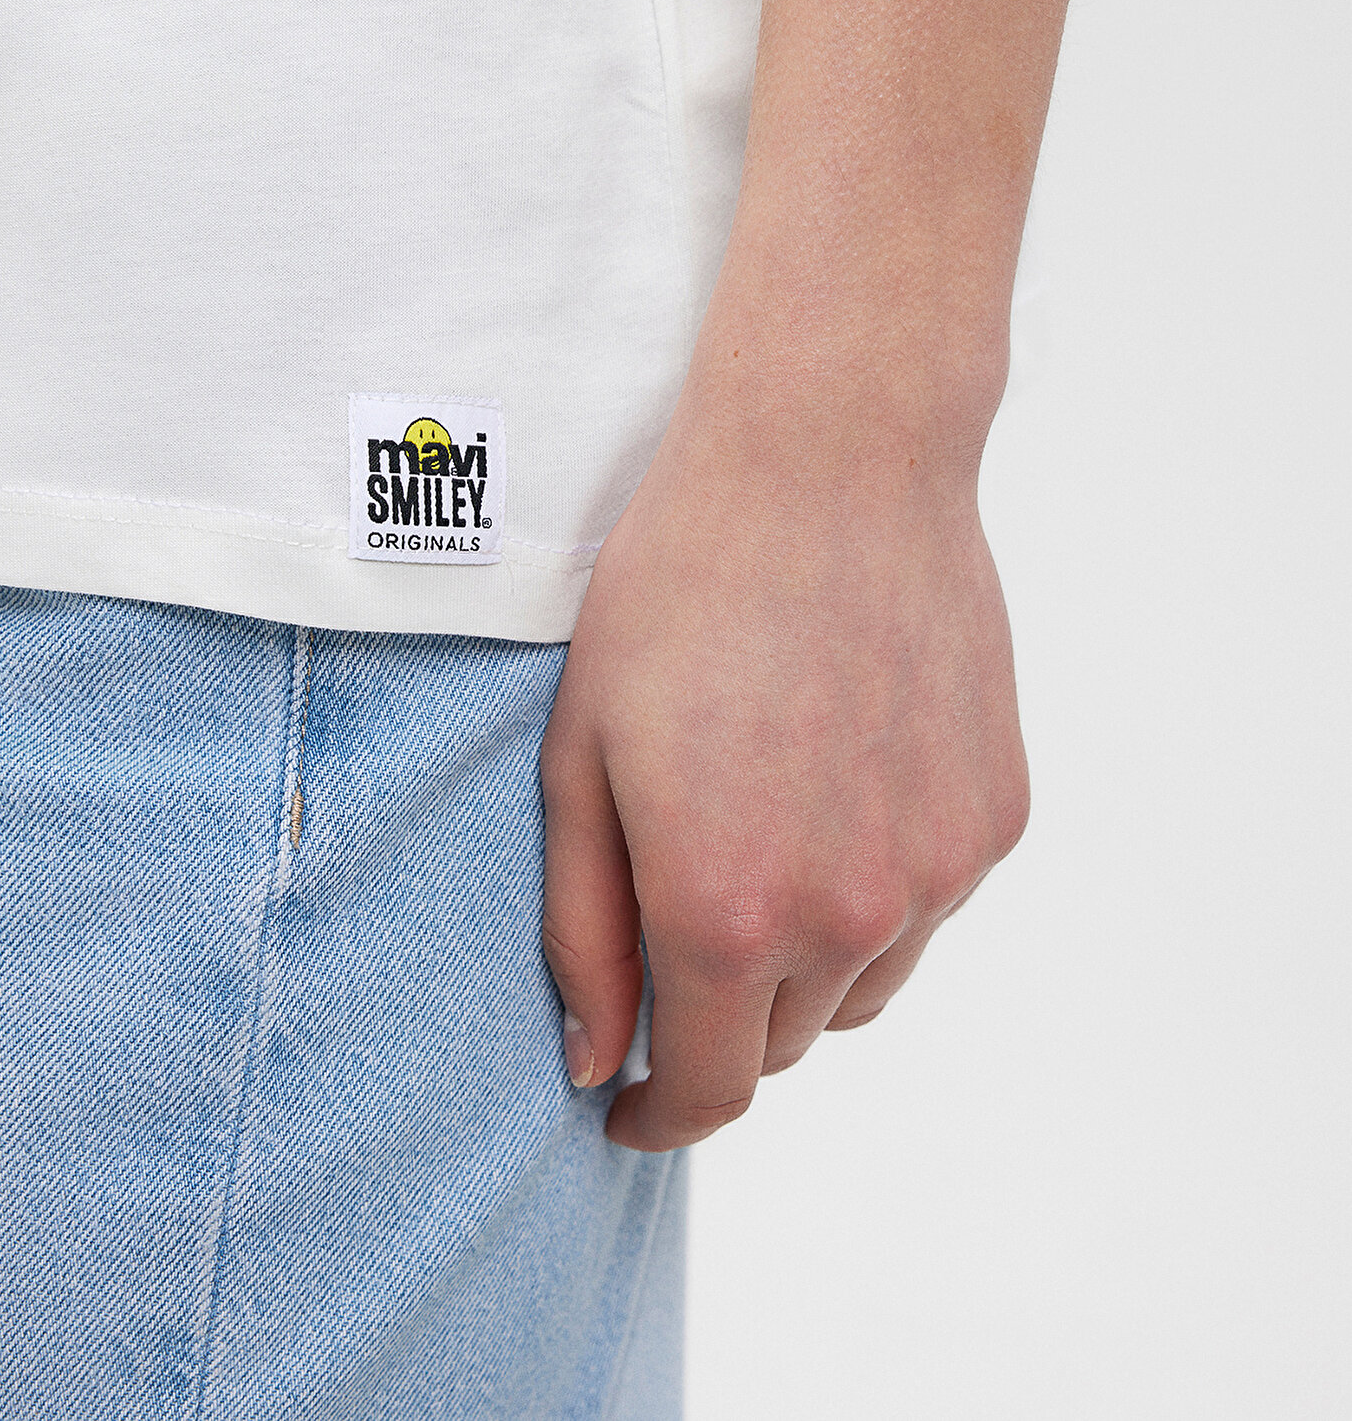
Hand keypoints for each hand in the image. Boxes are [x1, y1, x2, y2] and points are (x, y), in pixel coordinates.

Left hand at [539, 357, 1029, 1152]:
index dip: (660, 1112)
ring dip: (805, 962)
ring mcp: (936, 870)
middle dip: (720, 1015)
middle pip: (783, 1041)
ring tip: (760, 838)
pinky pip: (927, 904)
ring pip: (863, 985)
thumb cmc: (679, 592)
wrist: (831, 464)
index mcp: (724, 910)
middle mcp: (846, 915)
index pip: (708, 1090)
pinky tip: (835, 784)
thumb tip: (595, 1061)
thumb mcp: (583, 754)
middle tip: (676, 918)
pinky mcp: (993, 817)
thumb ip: (583, 929)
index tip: (631, 1102)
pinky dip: (876, 888)